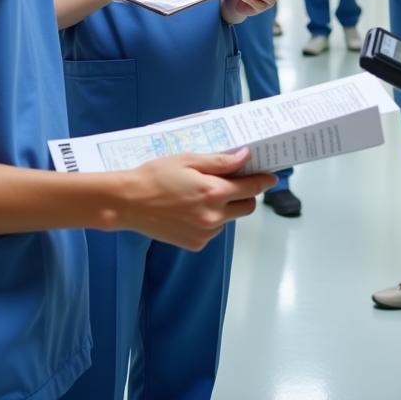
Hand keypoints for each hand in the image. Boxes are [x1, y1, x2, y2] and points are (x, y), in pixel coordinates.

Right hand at [119, 149, 276, 249]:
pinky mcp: (195, 244)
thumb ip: (220, 162)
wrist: (128, 202)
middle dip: (246, 195)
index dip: (263, 181)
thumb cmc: (156, 175)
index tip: (272, 176)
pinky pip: (213, 230)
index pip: (250, 188)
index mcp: (213, 192)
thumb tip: (245, 157)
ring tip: (201, 194)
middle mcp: (213, 217)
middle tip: (235, 182)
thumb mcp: (188, 160)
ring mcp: (204, 233)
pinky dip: (210, 219)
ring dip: (225, 207)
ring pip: (228, 219)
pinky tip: (190, 209)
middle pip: (246, 207)